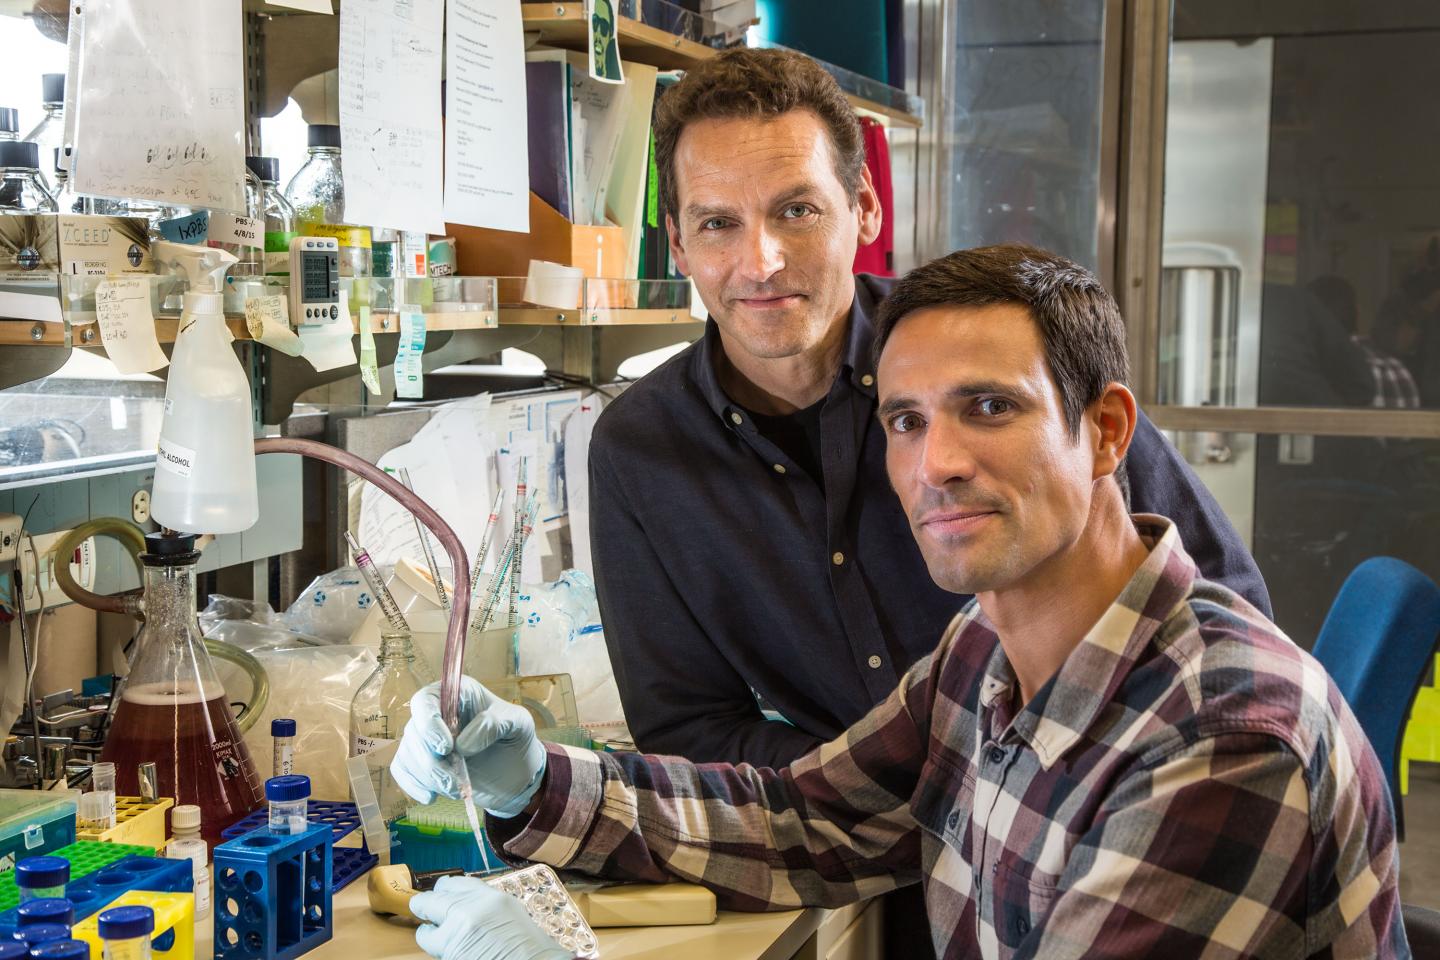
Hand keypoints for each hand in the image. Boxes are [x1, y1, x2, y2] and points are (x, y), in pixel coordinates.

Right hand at [391, 678, 546, 817]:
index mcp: (457, 694)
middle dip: (431, 762)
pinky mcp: (420, 761)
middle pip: (414, 732)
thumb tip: (463, 743)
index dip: (429, 724)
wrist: (515, 772)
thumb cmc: (515, 739)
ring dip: (428, 777)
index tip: (446, 748)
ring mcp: (425, 738)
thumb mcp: (518, 723)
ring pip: (407, 754)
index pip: (425, 700)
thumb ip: (495, 723)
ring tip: (456, 790)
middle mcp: (436, 712)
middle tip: (454, 782)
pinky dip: (413, 786)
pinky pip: (402, 770)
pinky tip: (432, 797)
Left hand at [412, 876, 570, 959]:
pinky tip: (450, 951)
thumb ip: (485, 906)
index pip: (454, 883)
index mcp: (490, 897)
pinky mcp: (449, 950)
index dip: (445, 891)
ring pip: (425, 927)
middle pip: (431, 899)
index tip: (442, 896)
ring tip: (439, 939)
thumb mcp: (510, 914)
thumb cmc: (528, 948)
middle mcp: (471, 908)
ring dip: (430, 933)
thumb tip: (462, 905)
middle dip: (427, 907)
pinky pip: (430, 946)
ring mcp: (458, 930)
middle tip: (427, 913)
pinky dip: (435, 949)